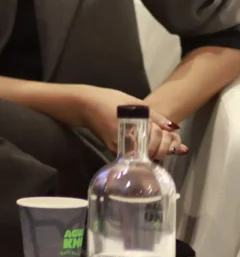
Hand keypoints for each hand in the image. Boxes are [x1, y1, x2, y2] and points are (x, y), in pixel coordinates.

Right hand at [65, 86, 187, 157]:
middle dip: (164, 146)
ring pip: (145, 155)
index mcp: (130, 126)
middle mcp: (124, 140)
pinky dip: (146, 152)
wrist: (84, 105)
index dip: (166, 137)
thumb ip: (153, 116)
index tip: (170, 133)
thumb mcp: (132, 102)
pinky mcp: (115, 151)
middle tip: (171, 140)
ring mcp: (119, 148)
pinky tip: (150, 145)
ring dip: (156, 150)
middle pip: (152, 150)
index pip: (156, 137)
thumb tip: (173, 128)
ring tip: (161, 142)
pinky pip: (135, 155)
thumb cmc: (108, 100)